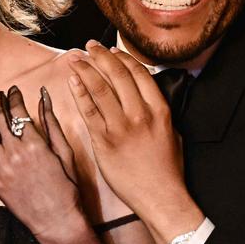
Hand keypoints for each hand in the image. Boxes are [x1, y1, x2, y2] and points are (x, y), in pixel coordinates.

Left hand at [0, 85, 87, 243]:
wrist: (56, 221)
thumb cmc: (66, 188)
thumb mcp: (65, 152)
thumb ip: (52, 122)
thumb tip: (44, 96)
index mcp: (35, 144)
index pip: (17, 111)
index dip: (14, 97)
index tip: (14, 90)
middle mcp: (14, 152)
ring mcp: (0, 166)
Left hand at [68, 43, 201, 243]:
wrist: (160, 197)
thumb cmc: (167, 169)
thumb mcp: (172, 133)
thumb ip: (157, 111)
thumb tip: (145, 95)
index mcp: (159, 109)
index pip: (138, 73)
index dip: (122, 57)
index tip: (111, 50)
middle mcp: (140, 113)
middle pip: (117, 74)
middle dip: (100, 55)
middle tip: (88, 46)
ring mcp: (121, 127)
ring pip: (100, 88)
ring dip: (84, 69)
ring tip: (74, 58)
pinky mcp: (104, 141)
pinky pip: (88, 111)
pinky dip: (79, 92)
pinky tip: (72, 80)